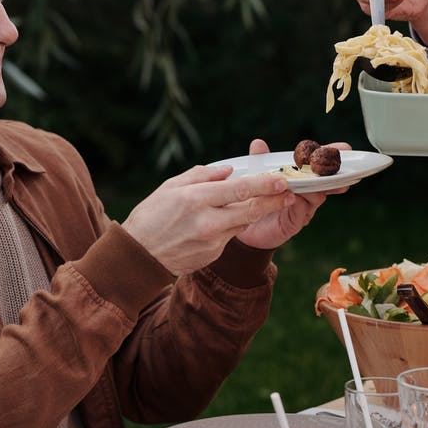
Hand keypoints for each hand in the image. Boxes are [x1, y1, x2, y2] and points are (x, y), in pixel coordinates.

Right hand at [123, 160, 292, 274]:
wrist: (138, 256)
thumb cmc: (151, 216)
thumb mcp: (170, 187)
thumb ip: (201, 175)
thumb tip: (228, 171)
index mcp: (196, 199)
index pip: (239, 190)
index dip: (264, 185)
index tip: (281, 181)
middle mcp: (207, 221)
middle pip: (250, 210)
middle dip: (273, 201)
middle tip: (289, 193)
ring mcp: (211, 241)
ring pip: (243, 223)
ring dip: (257, 212)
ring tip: (271, 202)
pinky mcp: (212, 254)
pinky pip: (229, 235)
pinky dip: (232, 225)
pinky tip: (227, 220)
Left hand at [235, 139, 348, 249]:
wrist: (247, 228)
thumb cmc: (256, 199)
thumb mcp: (255, 177)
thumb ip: (259, 160)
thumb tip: (258, 143)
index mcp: (300, 176)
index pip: (318, 163)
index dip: (331, 154)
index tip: (344, 148)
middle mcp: (306, 191)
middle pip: (325, 180)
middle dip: (334, 172)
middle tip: (339, 167)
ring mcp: (304, 206)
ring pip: (317, 195)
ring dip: (316, 187)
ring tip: (312, 181)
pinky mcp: (296, 221)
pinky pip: (303, 210)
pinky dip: (301, 202)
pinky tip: (295, 197)